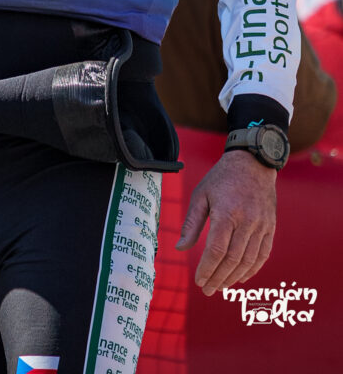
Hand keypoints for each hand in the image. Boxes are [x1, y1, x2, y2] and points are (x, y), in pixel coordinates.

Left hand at [175, 149, 276, 294]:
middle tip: (207, 289)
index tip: (198, 280)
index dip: (207, 269)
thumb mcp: (201, 195)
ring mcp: (262, 225)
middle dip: (218, 278)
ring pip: (249, 261)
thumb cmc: (221, 178)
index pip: (216, 251)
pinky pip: (263, 254)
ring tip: (221, 286)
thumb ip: (192, 223)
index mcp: (227, 213)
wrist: (253, 163)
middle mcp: (247, 221)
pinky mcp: (271, 227)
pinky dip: (253, 269)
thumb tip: (180, 248)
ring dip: (234, 277)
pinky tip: (240, 277)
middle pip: (233, 260)